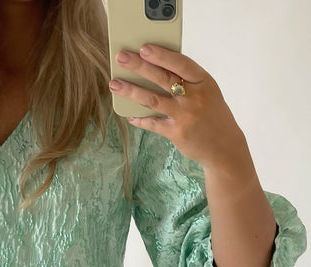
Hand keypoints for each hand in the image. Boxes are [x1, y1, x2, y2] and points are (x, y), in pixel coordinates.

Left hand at [109, 43, 246, 170]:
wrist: (224, 146)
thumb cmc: (212, 114)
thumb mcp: (208, 91)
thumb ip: (188, 80)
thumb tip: (158, 66)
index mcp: (204, 81)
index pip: (180, 63)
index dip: (161, 55)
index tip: (144, 48)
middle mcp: (194, 97)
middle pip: (162, 78)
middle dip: (139, 66)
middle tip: (121, 57)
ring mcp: (184, 116)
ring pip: (152, 100)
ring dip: (131, 91)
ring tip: (115, 84)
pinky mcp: (176, 133)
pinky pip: (153, 123)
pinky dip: (140, 118)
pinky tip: (129, 114)